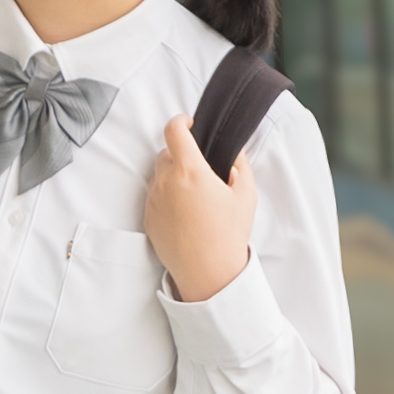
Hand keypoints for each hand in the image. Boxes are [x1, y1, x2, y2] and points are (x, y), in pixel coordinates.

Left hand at [141, 116, 255, 302]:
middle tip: (201, 171)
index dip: (181, 121)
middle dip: (181, 155)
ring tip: (194, 196)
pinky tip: (185, 212)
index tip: (189, 124)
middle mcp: (166, 182)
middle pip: (166, 152)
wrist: (207, 272)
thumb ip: (240, 165)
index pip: (174, 130)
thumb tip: (233, 153)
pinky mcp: (148, 217)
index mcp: (190, 171)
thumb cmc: (227, 234)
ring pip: (159, 175)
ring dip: (173, 176)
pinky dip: (166, 196)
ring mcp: (154, 200)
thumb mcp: (246, 195)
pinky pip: (154, 196)